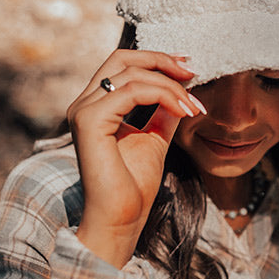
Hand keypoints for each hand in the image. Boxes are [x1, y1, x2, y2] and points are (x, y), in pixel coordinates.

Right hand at [66, 49, 204, 268]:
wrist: (121, 220)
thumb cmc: (133, 189)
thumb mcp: (154, 140)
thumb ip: (162, 114)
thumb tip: (181, 93)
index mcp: (96, 107)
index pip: (123, 66)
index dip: (156, 61)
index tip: (189, 71)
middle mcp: (84, 104)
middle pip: (122, 58)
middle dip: (162, 61)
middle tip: (193, 73)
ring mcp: (84, 111)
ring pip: (132, 74)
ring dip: (171, 86)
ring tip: (194, 106)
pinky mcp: (90, 122)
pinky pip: (132, 92)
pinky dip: (164, 96)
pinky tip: (184, 111)